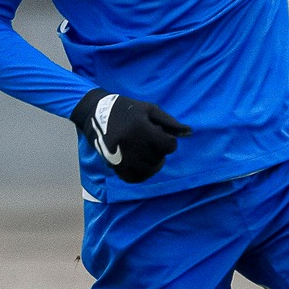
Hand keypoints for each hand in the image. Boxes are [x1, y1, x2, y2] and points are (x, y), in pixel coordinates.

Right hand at [72, 89, 190, 183]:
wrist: (97, 113)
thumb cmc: (128, 109)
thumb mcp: (150, 110)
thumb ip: (170, 123)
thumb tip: (190, 133)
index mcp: (141, 129)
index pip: (168, 145)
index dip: (169, 141)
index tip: (160, 134)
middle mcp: (131, 145)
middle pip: (159, 158)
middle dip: (160, 151)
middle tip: (151, 142)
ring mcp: (122, 157)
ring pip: (148, 170)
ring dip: (153, 163)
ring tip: (147, 152)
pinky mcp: (114, 165)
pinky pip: (134, 178)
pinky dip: (142, 174)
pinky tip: (142, 164)